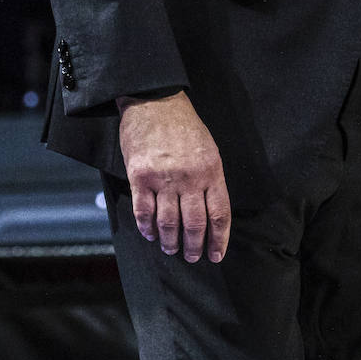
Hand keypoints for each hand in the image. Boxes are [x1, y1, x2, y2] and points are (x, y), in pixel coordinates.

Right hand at [117, 91, 230, 262]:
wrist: (156, 102)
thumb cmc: (185, 126)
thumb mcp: (209, 149)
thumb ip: (209, 178)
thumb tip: (209, 210)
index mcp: (212, 170)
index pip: (220, 213)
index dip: (219, 238)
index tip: (216, 254)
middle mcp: (190, 178)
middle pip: (194, 223)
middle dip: (194, 245)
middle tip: (191, 257)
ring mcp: (164, 179)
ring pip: (168, 222)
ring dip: (170, 241)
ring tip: (171, 249)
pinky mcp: (140, 177)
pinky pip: (144, 211)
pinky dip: (147, 227)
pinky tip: (150, 235)